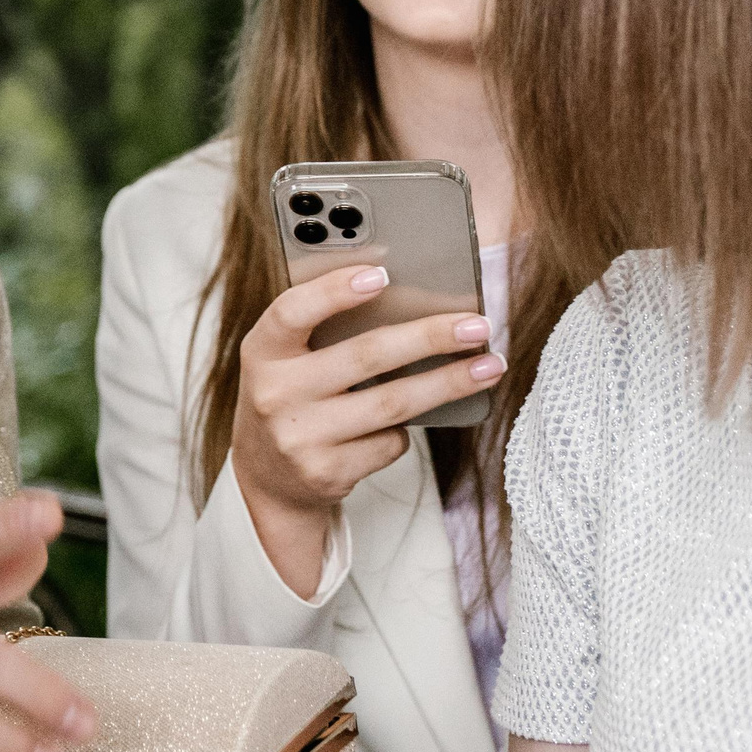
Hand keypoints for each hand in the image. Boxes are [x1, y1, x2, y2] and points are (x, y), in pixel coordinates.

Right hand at [229, 263, 504, 588]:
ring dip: (448, 382)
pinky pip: (390, 442)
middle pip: (365, 356)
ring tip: (489, 366)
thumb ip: (325, 328)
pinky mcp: (327, 472)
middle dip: (430, 337)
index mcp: (261, 351)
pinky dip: (408, 427)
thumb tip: (410, 298)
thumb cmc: (291, 395)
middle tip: (477, 326)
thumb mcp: (287, 357)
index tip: (382, 275)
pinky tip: (417, 416)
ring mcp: (300, 438)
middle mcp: (275, 394)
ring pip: (392, 403)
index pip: (292, 312)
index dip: (334, 291)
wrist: (267, 476)